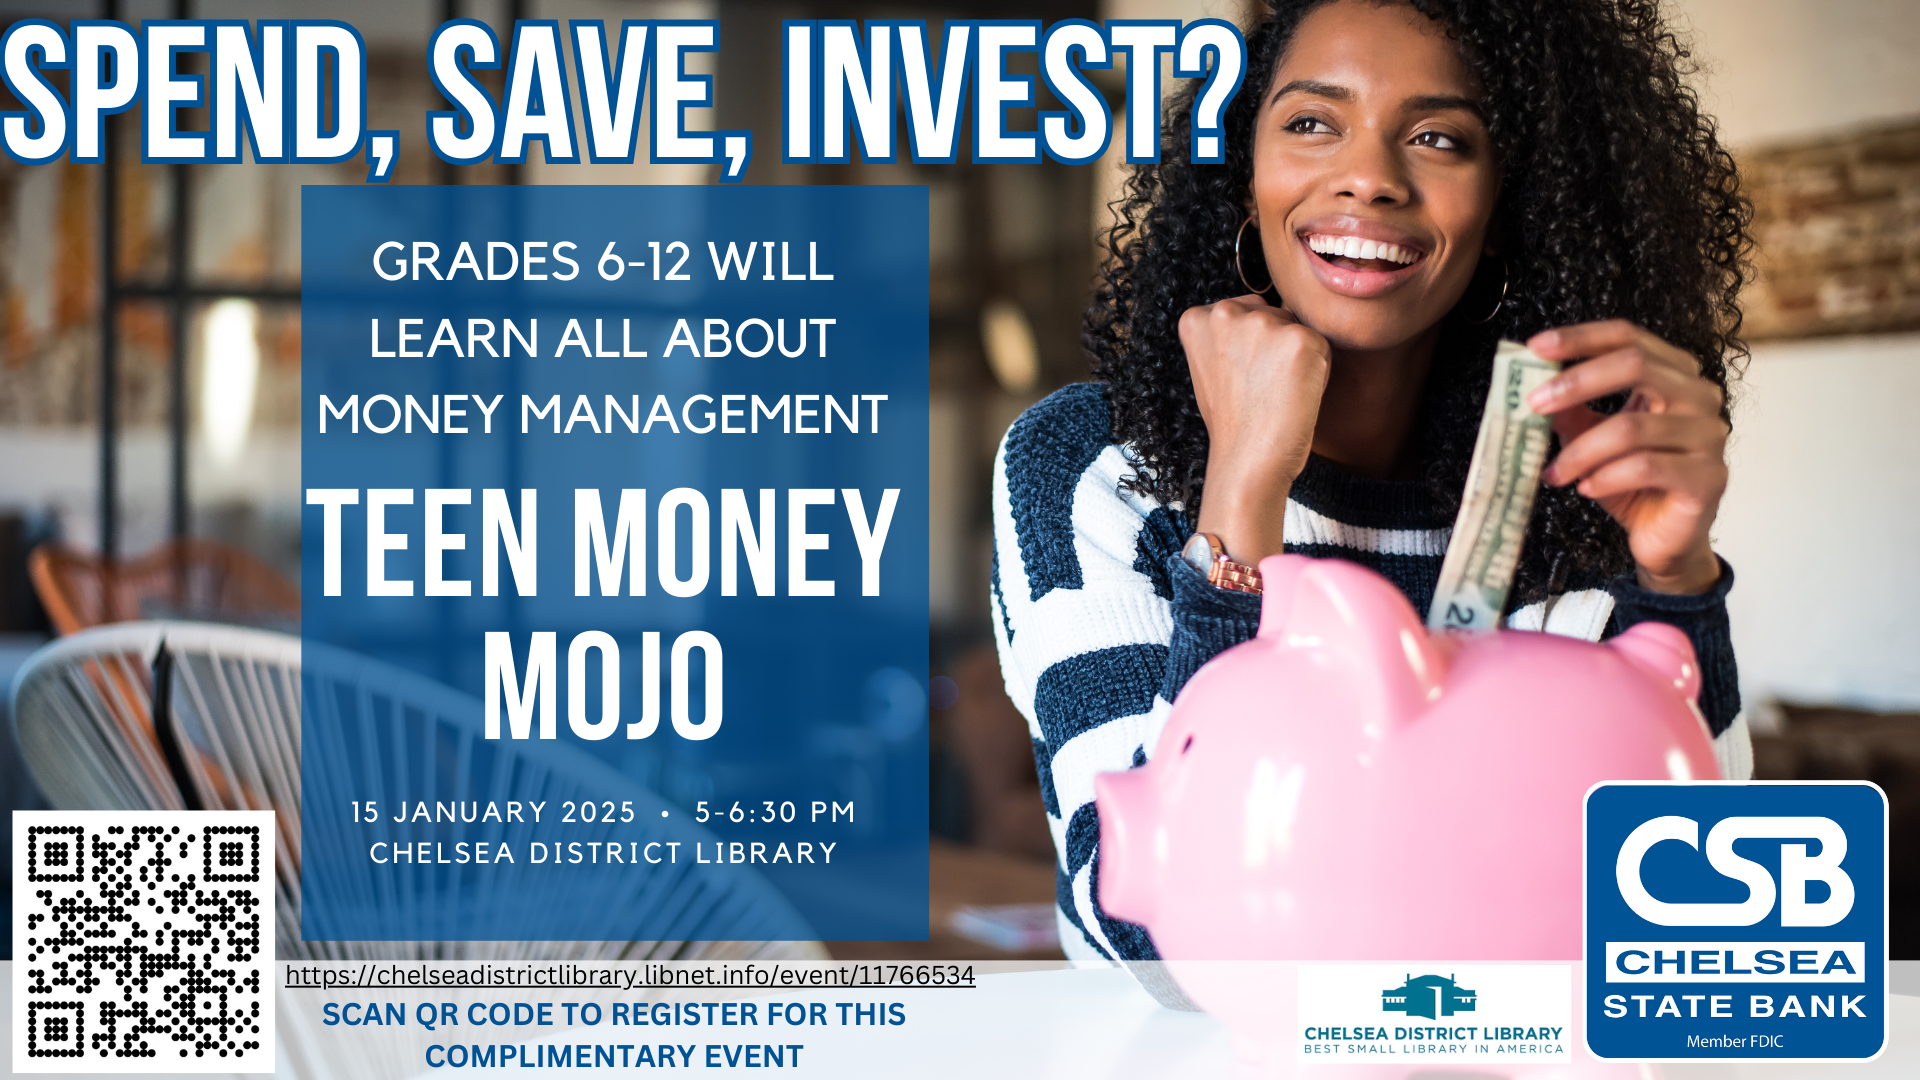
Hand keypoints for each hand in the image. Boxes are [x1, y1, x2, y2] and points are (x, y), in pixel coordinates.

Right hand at [1181, 293, 1331, 563]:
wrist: (1247, 462)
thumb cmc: (1234, 423)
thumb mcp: (1212, 367)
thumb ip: (1227, 336)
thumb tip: (1267, 313)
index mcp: (1196, 318)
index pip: (1244, 311)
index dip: (1250, 348)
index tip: (1239, 379)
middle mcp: (1225, 312)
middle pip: (1273, 314)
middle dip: (1274, 346)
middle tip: (1260, 389)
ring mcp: (1263, 323)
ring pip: (1297, 329)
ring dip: (1296, 358)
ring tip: (1276, 392)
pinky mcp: (1299, 338)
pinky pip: (1322, 345)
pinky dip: (1318, 371)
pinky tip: (1293, 395)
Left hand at [1525, 320, 1727, 594]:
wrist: (1664, 539)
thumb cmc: (1632, 483)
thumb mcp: (1592, 439)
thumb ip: (1571, 410)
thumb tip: (1534, 387)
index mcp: (1674, 375)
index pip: (1629, 337)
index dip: (1581, 337)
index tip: (1536, 348)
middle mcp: (1700, 397)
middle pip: (1636, 365)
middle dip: (1576, 382)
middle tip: (1534, 404)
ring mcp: (1709, 436)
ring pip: (1632, 427)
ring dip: (1581, 451)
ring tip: (1555, 472)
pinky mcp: (1708, 477)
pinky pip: (1646, 467)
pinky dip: (1606, 477)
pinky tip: (1587, 487)